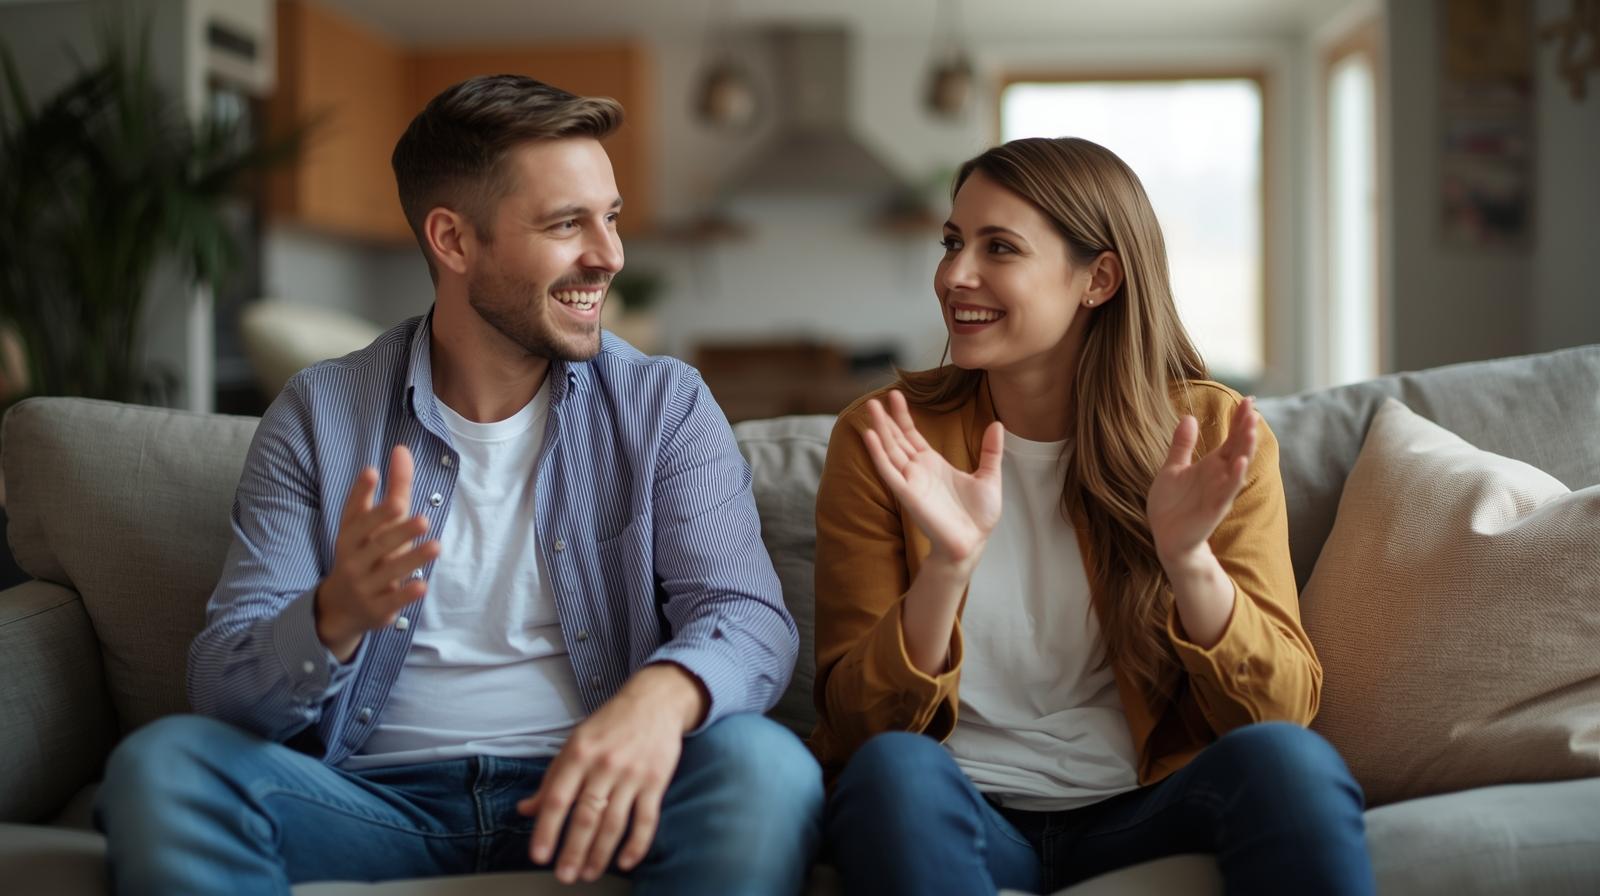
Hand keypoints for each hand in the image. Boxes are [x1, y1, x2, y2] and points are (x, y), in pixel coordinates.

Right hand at [314, 445, 440, 660]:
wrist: (341, 607)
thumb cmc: (365, 553)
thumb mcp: (375, 524)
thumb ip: (393, 489)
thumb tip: (402, 449)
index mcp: (351, 536)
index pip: (355, 513)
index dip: (361, 494)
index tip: (372, 472)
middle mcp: (354, 559)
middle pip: (375, 542)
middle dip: (396, 530)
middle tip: (421, 517)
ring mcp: (364, 584)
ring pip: (389, 571)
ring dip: (412, 559)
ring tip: (436, 546)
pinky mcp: (377, 607)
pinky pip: (392, 600)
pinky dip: (406, 593)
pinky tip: (423, 585)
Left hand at [518, 664, 704, 883]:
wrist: (655, 701)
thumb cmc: (610, 723)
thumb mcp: (575, 743)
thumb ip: (552, 778)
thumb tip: (526, 810)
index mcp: (579, 753)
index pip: (557, 798)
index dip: (546, 830)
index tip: (539, 856)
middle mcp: (605, 764)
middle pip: (586, 817)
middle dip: (573, 851)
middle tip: (565, 876)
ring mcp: (632, 774)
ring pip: (614, 823)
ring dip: (600, 854)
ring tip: (589, 874)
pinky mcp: (656, 781)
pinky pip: (646, 819)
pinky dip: (636, 844)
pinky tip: (626, 862)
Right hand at [861, 389, 1003, 568]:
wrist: (973, 542)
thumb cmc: (979, 516)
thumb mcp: (989, 477)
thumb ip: (990, 450)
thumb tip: (997, 423)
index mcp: (934, 464)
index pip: (912, 435)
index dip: (903, 416)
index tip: (896, 394)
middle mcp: (918, 470)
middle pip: (896, 439)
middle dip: (886, 418)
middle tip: (875, 398)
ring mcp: (911, 481)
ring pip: (889, 450)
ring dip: (879, 429)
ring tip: (870, 408)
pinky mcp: (907, 494)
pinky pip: (888, 471)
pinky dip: (878, 453)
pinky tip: (870, 436)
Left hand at [1146, 397, 1258, 565]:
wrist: (1166, 537)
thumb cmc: (1171, 505)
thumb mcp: (1172, 468)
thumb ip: (1182, 445)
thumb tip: (1189, 417)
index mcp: (1211, 465)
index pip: (1230, 438)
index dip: (1239, 420)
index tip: (1248, 400)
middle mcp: (1220, 476)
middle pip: (1238, 448)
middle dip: (1246, 429)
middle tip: (1252, 409)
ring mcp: (1220, 492)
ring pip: (1238, 468)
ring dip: (1246, 449)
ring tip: (1251, 429)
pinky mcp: (1215, 508)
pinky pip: (1228, 491)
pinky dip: (1235, 477)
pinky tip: (1240, 462)